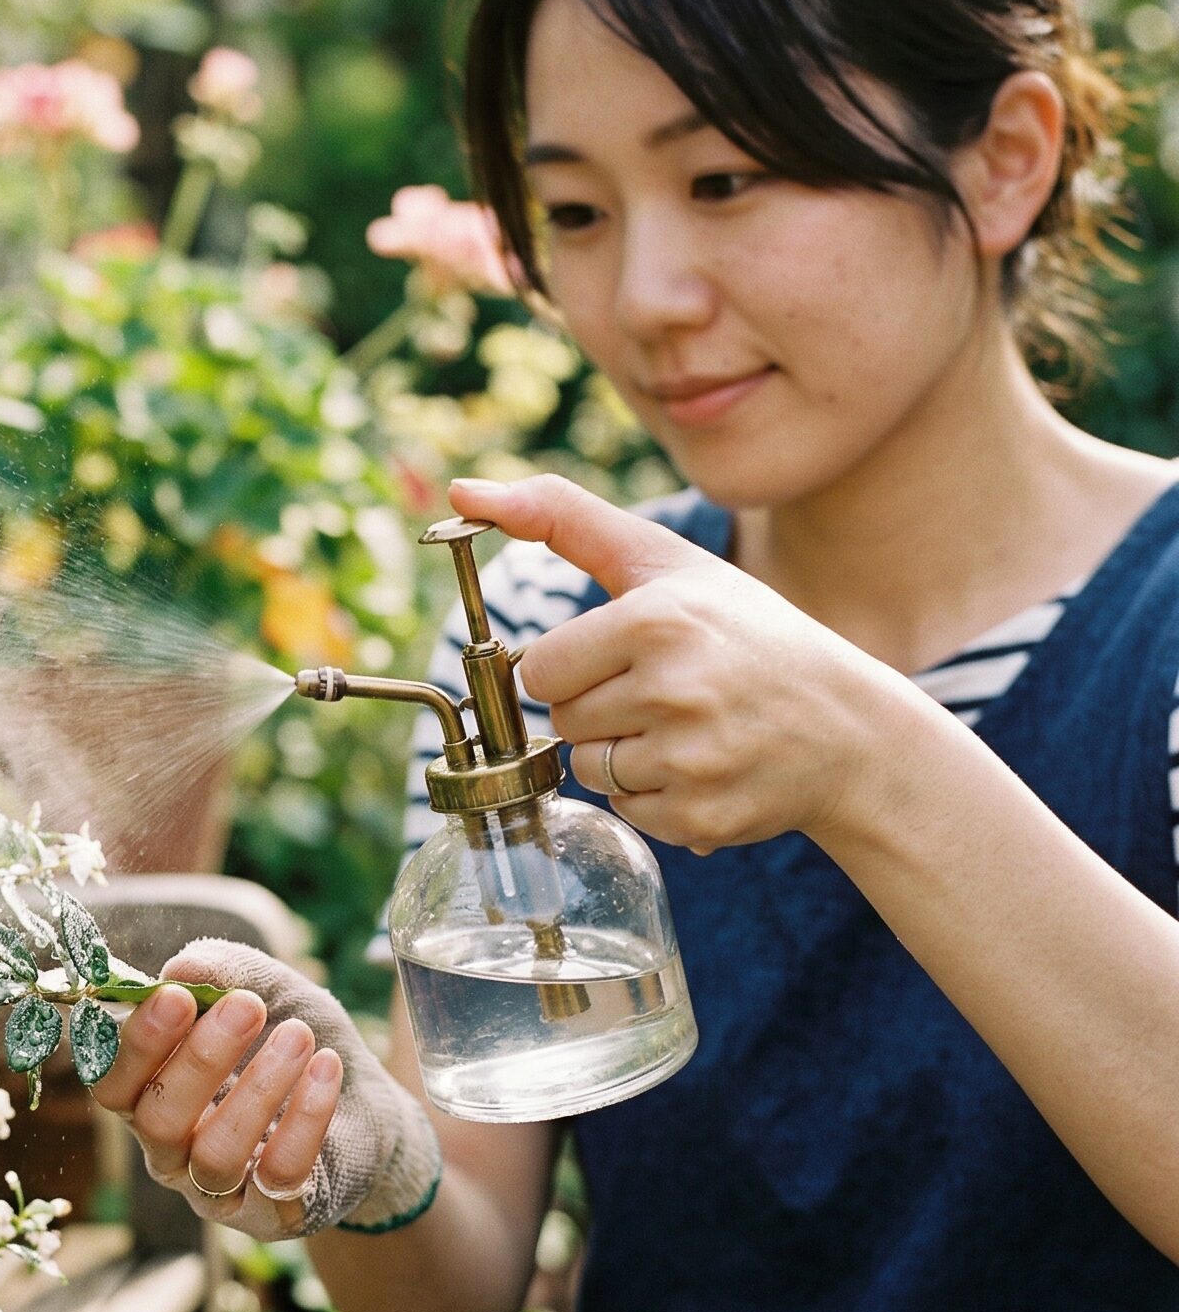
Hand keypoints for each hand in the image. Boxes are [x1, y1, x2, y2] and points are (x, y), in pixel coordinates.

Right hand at [85, 940, 441, 1239]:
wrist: (368, 1104)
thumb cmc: (295, 1039)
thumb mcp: (268, 990)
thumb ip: (224, 971)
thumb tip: (179, 968)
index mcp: (150, 1095)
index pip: (113, 1083)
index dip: (137, 1044)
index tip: (176, 996)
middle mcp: (170, 1151)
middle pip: (157, 1120)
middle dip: (201, 1058)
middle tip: (247, 1005)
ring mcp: (217, 1190)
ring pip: (214, 1154)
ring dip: (258, 1088)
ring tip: (298, 1036)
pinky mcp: (271, 1213)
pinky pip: (278, 1174)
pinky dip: (305, 1119)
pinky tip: (326, 1070)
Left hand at [449, 474, 909, 854]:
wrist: (849, 728)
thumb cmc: (745, 634)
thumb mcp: (665, 561)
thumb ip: (564, 518)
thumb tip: (461, 494)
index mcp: (656, 620)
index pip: (538, 667)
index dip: (574, 663)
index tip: (624, 654)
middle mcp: (673, 689)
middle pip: (561, 719)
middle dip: (598, 707)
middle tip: (667, 692)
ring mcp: (689, 759)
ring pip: (587, 769)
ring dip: (621, 754)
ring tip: (687, 728)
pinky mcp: (699, 817)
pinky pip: (626, 810)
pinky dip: (653, 795)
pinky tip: (705, 767)